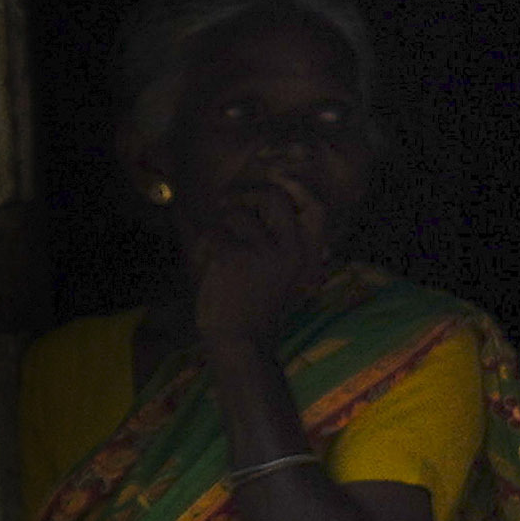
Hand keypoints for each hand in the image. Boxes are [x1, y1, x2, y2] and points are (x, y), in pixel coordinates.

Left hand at [177, 166, 325, 340]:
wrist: (239, 340)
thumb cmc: (254, 308)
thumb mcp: (280, 276)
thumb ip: (276, 243)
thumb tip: (256, 202)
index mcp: (305, 256)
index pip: (317, 210)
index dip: (299, 189)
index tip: (280, 180)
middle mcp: (289, 249)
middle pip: (273, 196)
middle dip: (246, 193)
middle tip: (228, 204)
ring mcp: (262, 250)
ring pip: (233, 213)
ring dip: (218, 226)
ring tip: (215, 248)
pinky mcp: (233, 254)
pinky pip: (212, 231)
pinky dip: (202, 245)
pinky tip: (206, 264)